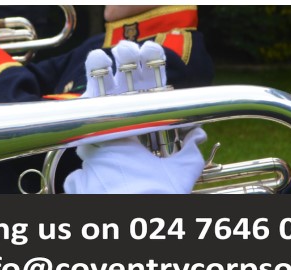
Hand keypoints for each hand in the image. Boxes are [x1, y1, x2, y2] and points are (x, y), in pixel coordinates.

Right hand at [63, 41, 206, 193]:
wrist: (133, 201)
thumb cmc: (158, 190)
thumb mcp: (184, 169)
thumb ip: (191, 151)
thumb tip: (199, 133)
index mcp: (148, 137)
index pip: (150, 99)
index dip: (152, 76)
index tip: (154, 53)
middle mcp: (127, 131)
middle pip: (128, 91)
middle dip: (131, 66)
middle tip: (134, 47)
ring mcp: (108, 129)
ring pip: (109, 92)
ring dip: (113, 67)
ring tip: (120, 47)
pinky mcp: (91, 130)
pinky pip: (91, 100)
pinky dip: (93, 78)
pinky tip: (98, 58)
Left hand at [64, 127, 206, 193]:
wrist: (143, 227)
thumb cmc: (161, 196)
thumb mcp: (182, 173)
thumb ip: (190, 150)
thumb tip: (199, 135)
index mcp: (121, 144)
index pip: (109, 125)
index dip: (113, 132)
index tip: (120, 139)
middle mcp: (99, 156)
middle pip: (92, 144)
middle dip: (101, 151)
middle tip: (116, 162)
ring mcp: (85, 175)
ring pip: (82, 164)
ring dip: (92, 170)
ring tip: (108, 181)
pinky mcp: (77, 193)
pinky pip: (72, 183)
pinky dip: (82, 186)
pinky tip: (97, 192)